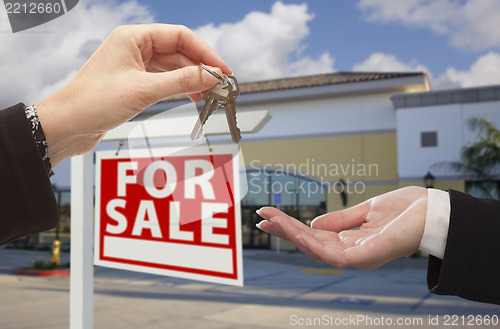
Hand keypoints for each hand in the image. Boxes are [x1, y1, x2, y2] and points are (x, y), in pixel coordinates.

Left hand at [36, 24, 230, 165]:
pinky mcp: (134, 83)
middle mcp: (134, 48)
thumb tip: (211, 76)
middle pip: (178, 51)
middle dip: (201, 68)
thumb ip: (181, 81)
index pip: (180, 36)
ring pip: (173, 67)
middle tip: (220, 85)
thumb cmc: (92, 102)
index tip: (222, 69)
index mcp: (133, 37)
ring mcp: (134, 66)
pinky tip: (191, 96)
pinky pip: (164, 80)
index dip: (205, 52)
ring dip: (192, 79)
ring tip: (209, 94)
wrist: (67, 126)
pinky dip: (180, 88)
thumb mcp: (143, 90)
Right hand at [256, 186, 427, 268]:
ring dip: (292, 235)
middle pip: (310, 244)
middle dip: (284, 231)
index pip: (314, 237)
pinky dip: (312, 244)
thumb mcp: (367, 211)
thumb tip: (314, 225)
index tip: (270, 215)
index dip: (291, 227)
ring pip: (316, 250)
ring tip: (271, 220)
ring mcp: (359, 256)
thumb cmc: (407, 211)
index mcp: (351, 241)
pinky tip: (297, 232)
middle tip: (260, 217)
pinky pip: (334, 254)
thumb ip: (341, 220)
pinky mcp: (367, 256)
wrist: (435, 211)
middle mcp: (352, 252)